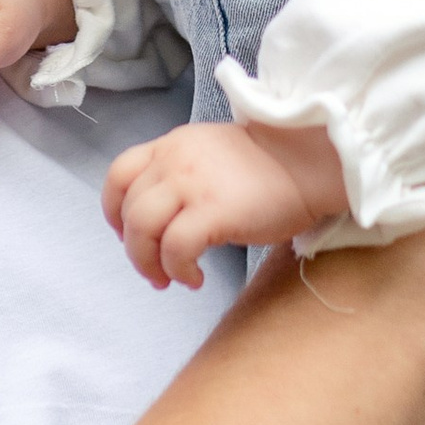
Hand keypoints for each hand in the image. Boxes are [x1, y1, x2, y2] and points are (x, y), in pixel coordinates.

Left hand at [103, 118, 351, 288]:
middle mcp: (174, 160)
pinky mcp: (213, 210)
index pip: (118, 175)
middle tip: (154, 271)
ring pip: (142, 229)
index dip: (114, 212)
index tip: (127, 235)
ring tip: (170, 279)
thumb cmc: (268, 168)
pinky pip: (175, 248)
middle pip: (128, 210)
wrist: (310, 162)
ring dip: (148, 263)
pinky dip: (178, 269)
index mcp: (172, 145)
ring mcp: (191, 183)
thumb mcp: (210, 155)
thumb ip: (180, 174)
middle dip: (134, 249)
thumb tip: (161, 216)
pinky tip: (194, 279)